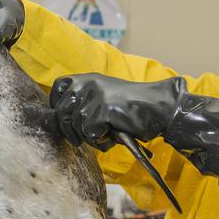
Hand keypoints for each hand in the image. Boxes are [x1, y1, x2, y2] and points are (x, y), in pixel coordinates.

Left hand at [49, 73, 185, 150]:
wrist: (160, 108)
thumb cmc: (133, 108)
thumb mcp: (105, 97)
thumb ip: (85, 102)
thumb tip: (62, 121)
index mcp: (88, 78)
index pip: (58, 87)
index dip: (57, 106)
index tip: (66, 120)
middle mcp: (89, 83)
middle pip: (62, 112)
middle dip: (71, 131)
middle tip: (86, 138)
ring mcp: (96, 95)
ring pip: (77, 126)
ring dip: (90, 137)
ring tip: (108, 134)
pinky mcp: (104, 109)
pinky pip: (90, 133)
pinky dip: (101, 140)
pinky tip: (114, 135)